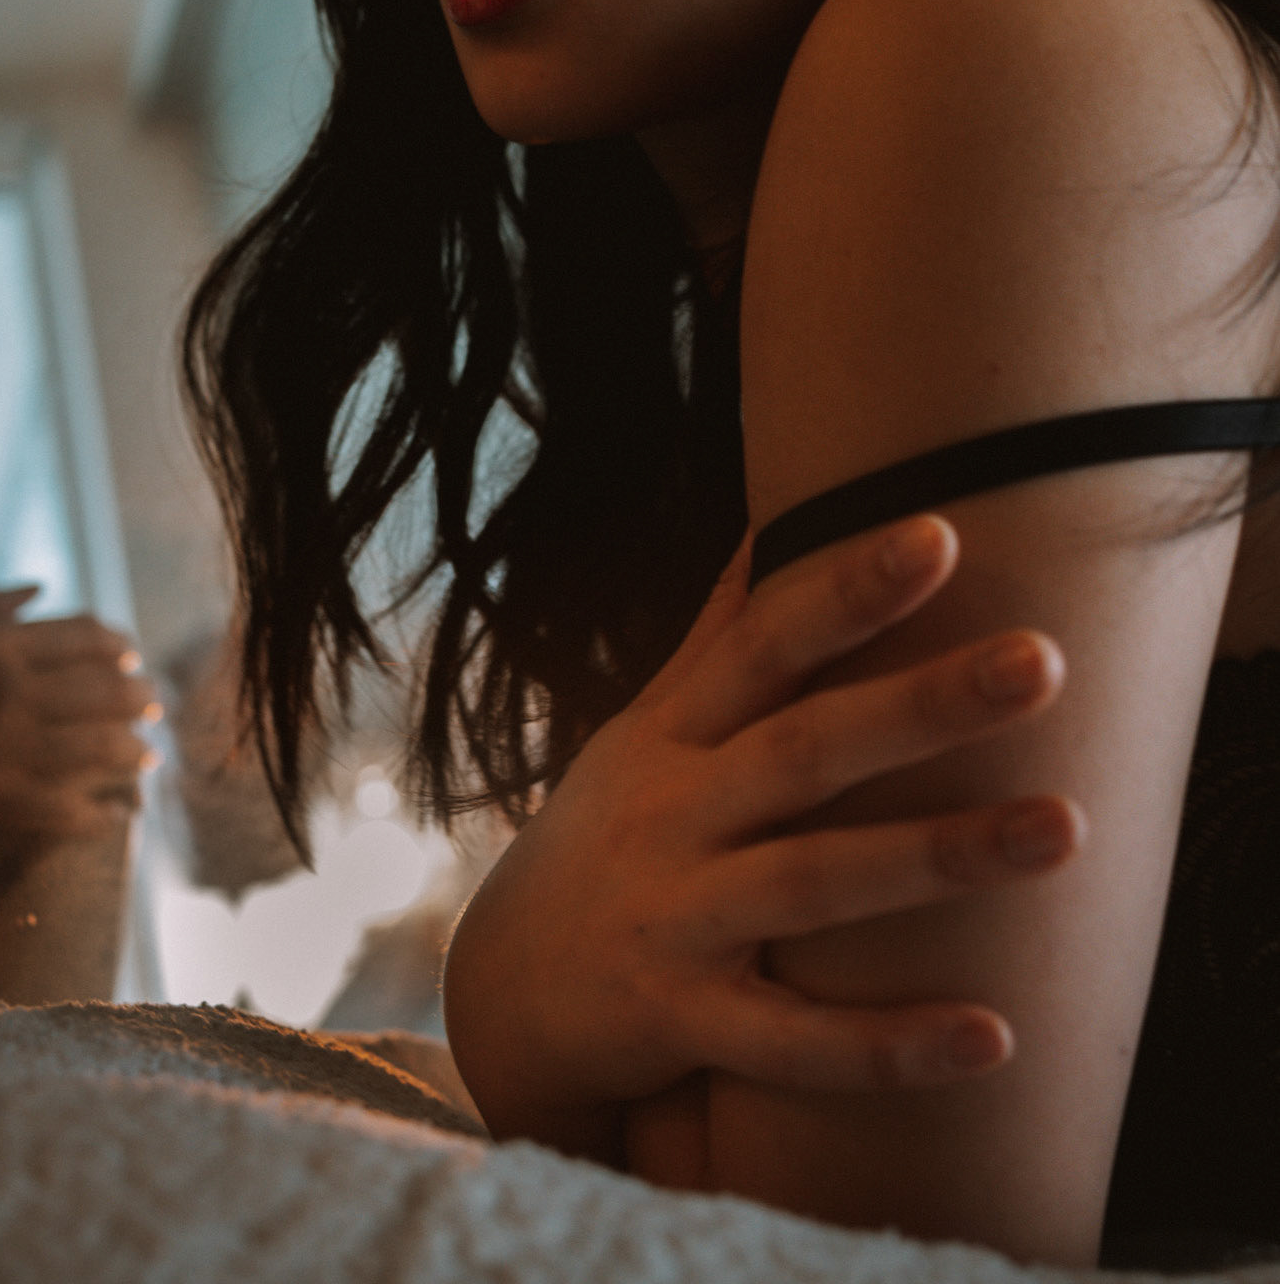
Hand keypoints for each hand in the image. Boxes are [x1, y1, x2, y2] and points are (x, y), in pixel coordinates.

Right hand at [0, 588, 161, 894]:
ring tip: (146, 756)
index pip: (86, 637)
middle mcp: (3, 692)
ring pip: (100, 748)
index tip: (131, 657)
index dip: (117, 646)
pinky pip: (67, 810)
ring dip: (133, 753)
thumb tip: (38, 589)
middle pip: (105, 690)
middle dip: (138, 699)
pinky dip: (97, 813)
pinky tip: (113, 814)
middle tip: (154, 706)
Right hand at [442, 515, 1085, 1163]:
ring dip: (939, 858)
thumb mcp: (645, 730)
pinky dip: (887, 1044)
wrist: (498, 992)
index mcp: (674, 735)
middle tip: (1043, 660)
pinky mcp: (682, 1023)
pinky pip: (794, 1043)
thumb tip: (769, 520)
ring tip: (1066, 826)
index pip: (765, 645)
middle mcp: (673, 815)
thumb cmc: (609, 835)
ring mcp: (675, 921)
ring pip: (815, 885)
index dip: (846, 590)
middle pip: (806, 750)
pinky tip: (996, 1035)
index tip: (940, 533)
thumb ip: (718, 638)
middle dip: (923, 703)